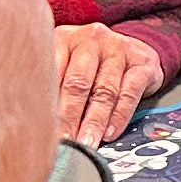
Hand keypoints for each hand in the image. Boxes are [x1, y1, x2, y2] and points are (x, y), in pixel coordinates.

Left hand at [50, 23, 167, 145]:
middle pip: (77, 83)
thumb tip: (38, 125)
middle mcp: (91, 39)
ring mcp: (119, 49)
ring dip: (94, 122)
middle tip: (64, 142)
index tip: (41, 130)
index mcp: (64, 38)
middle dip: (69, 117)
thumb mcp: (67, 66)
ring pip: (104, 91)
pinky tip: (109, 133)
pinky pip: (129, 93)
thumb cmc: (94, 65)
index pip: (51, 71)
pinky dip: (119, 117)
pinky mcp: (142, 63)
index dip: (45, 103)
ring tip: (86, 143)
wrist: (136, 51)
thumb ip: (54, 87)